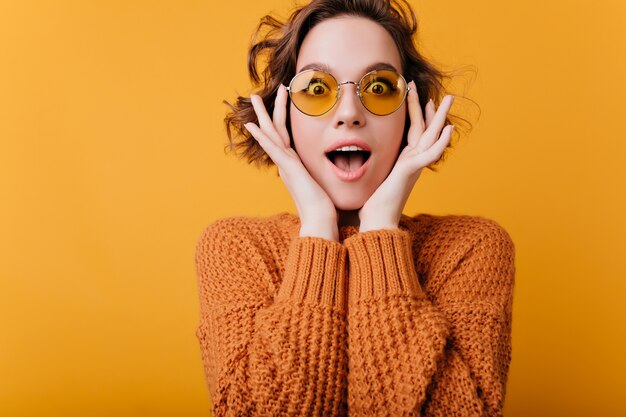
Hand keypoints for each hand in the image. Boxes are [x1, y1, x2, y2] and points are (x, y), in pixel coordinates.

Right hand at [244, 85, 338, 240]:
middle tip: (256, 94)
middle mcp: (286, 162)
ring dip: (262, 114)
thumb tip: (339, 166)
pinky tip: (252, 125)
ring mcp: (285, 165)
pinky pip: (272, 148)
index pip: (284, 135)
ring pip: (271, 133)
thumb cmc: (325, 204)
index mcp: (294, 164)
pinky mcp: (288, 168)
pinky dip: (261, 136)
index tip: (281, 103)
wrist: (320, 219)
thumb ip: (323, 172)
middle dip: (268, 110)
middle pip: (274, 130)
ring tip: (253, 97)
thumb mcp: (323, 181)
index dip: (280, 118)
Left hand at [359, 81, 454, 231]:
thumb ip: (374, 164)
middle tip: (444, 94)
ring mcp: (414, 165)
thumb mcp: (373, 175)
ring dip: (440, 117)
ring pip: (432, 135)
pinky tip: (449, 129)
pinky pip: (430, 153)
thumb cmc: (372, 203)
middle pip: (427, 129)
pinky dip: (441, 141)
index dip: (417, 114)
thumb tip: (358, 158)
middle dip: (434, 110)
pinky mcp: (411, 170)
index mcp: (404, 160)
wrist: (377, 221)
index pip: (414, 132)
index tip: (418, 97)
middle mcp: (413, 161)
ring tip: (448, 99)